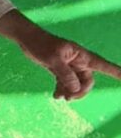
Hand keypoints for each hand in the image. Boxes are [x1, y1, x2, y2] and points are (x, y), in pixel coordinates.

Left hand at [0, 10, 120, 99]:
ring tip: (60, 97)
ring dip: (70, 92)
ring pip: (76, 84)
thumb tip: (76, 89)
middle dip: (80, 91)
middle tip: (68, 98)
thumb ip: (65, 74)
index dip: (118, 73)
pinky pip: (66, 83)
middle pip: (87, 81)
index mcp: (82, 56)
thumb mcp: (53, 59)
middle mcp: (79, 62)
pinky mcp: (60, 70)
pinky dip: (62, 90)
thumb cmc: (41, 44)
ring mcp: (70, 66)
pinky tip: (56, 96)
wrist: (27, 39)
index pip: (105, 66)